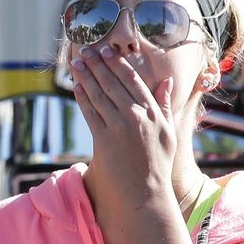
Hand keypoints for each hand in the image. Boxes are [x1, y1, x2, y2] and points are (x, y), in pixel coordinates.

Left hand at [70, 44, 176, 206]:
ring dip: (86, 76)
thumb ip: (165, 105)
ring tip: (77, 63)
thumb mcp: (168, 132)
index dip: (117, 63)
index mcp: (153, 112)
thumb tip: (166, 81)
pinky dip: (82, 98)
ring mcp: (120, 127)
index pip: (133, 80)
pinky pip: (90, 113)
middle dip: (97, 64)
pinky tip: (76, 86)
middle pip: (113, 83)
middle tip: (85, 50)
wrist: (146, 193)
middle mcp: (137, 116)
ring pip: (100, 95)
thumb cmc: (158, 164)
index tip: (106, 51)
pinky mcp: (104, 140)